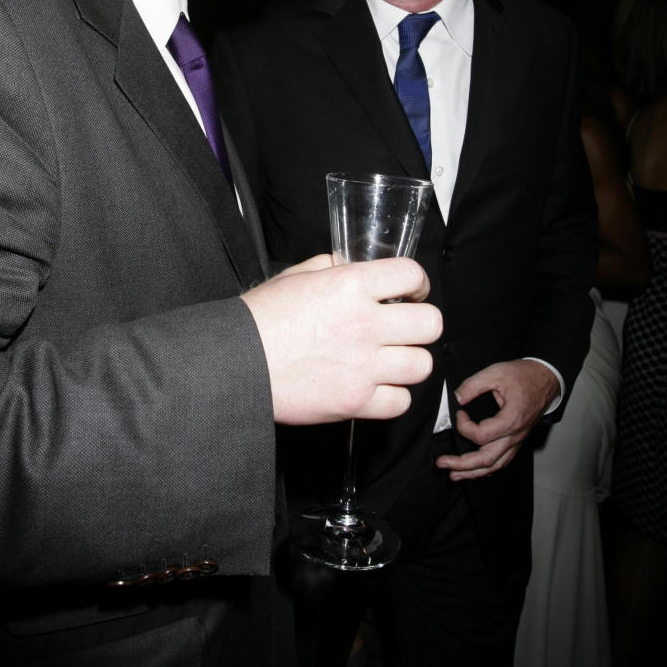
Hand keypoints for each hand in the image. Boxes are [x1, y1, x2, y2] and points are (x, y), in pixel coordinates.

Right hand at [242, 255, 440, 424]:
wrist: (235, 363)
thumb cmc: (259, 319)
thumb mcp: (294, 277)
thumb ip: (331, 267)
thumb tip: (351, 265)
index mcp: (349, 285)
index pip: (412, 275)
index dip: (418, 283)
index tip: (413, 293)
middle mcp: (363, 323)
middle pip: (430, 323)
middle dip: (420, 323)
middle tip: (405, 328)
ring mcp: (363, 365)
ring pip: (422, 364)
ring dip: (409, 361)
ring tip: (390, 360)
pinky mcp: (355, 401)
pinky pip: (401, 402)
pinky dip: (392, 396)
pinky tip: (375, 386)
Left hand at [435, 359, 559, 480]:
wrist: (545, 379)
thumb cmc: (524, 376)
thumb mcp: (496, 373)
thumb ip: (473, 385)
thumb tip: (457, 397)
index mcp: (510, 420)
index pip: (481, 435)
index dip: (464, 426)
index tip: (459, 414)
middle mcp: (515, 436)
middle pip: (487, 459)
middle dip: (462, 465)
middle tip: (442, 463)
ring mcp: (517, 441)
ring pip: (495, 465)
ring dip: (473, 472)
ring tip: (454, 475)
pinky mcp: (516, 440)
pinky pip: (502, 461)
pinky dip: (487, 468)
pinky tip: (475, 470)